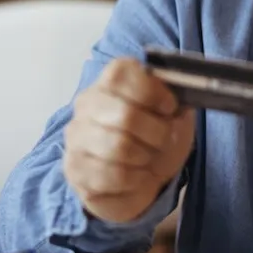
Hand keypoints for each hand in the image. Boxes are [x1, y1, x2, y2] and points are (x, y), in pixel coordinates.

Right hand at [63, 57, 195, 223]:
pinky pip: (113, 175)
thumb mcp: (175, 116)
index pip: (121, 73)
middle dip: (157, 133)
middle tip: (164, 140)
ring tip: (148, 159)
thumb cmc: (155, 140)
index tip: (170, 107)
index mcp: (110, 83)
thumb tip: (176, 109)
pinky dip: (135, 179)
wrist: (141, 179)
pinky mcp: (76, 170)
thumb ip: (176, 103)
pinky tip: (136, 176)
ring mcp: (77, 138)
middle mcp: (87, 105)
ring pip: (119, 147)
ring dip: (145, 158)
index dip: (152, 91)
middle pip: (125, 115)